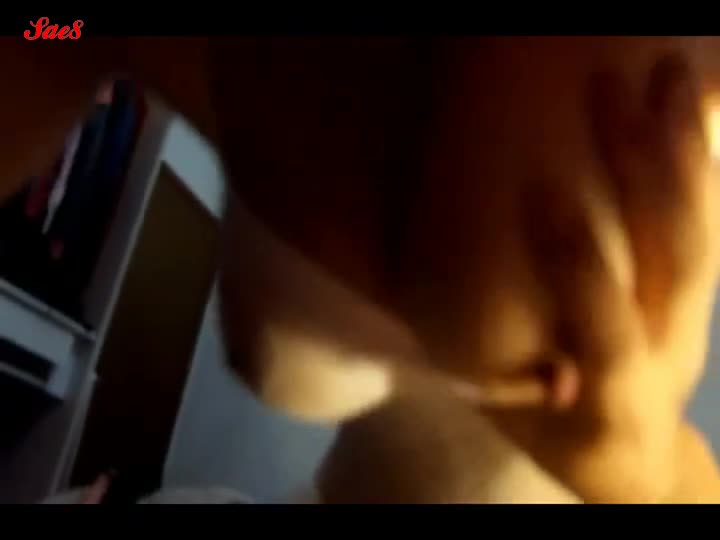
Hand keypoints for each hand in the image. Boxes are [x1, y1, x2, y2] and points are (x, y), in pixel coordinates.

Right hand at [478, 54, 719, 502]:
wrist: (631, 460)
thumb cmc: (555, 433)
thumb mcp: (512, 416)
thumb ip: (481, 369)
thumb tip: (414, 295)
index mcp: (609, 406)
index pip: (608, 334)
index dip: (580, 267)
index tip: (541, 194)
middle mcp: (665, 358)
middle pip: (675, 264)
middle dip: (646, 176)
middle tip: (609, 94)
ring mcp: (692, 323)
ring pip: (704, 237)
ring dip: (686, 154)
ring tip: (669, 78)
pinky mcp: (701, 296)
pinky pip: (714, 226)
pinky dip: (704, 163)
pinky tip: (696, 103)